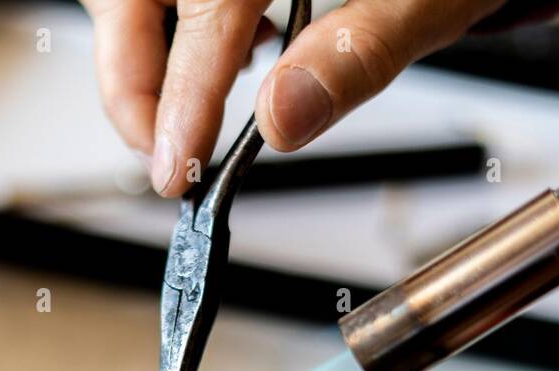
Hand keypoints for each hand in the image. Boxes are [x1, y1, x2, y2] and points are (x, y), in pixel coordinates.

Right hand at [82, 0, 510, 196]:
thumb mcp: (425, 2)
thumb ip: (355, 55)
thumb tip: (284, 118)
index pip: (204, 10)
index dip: (182, 95)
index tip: (179, 166)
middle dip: (133, 87)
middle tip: (170, 160)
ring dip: (140, 63)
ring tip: (193, 115)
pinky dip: (164, 36)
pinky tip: (214, 60)